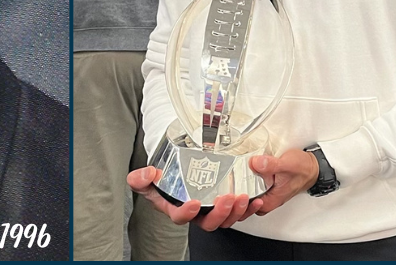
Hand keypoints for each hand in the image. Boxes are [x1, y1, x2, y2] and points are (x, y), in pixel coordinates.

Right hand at [126, 166, 263, 230]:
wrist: (171, 171)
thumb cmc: (159, 179)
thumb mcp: (145, 178)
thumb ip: (140, 178)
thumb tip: (149, 174)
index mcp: (175, 209)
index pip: (180, 217)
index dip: (187, 213)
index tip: (194, 203)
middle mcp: (195, 213)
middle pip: (209, 222)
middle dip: (220, 213)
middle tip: (227, 198)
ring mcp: (210, 209)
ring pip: (226, 219)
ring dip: (236, 211)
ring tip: (242, 198)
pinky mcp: (224, 205)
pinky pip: (238, 212)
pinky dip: (248, 208)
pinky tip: (255, 199)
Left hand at [231, 149, 319, 220]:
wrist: (311, 167)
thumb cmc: (302, 169)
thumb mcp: (287, 164)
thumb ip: (271, 165)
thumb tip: (255, 163)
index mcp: (269, 200)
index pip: (244, 208)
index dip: (232, 203)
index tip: (225, 191)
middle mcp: (264, 199)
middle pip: (240, 205)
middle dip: (229, 198)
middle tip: (220, 184)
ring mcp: (262, 192)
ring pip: (242, 196)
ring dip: (232, 188)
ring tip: (223, 177)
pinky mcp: (261, 184)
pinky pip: (246, 186)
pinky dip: (239, 181)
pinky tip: (232, 172)